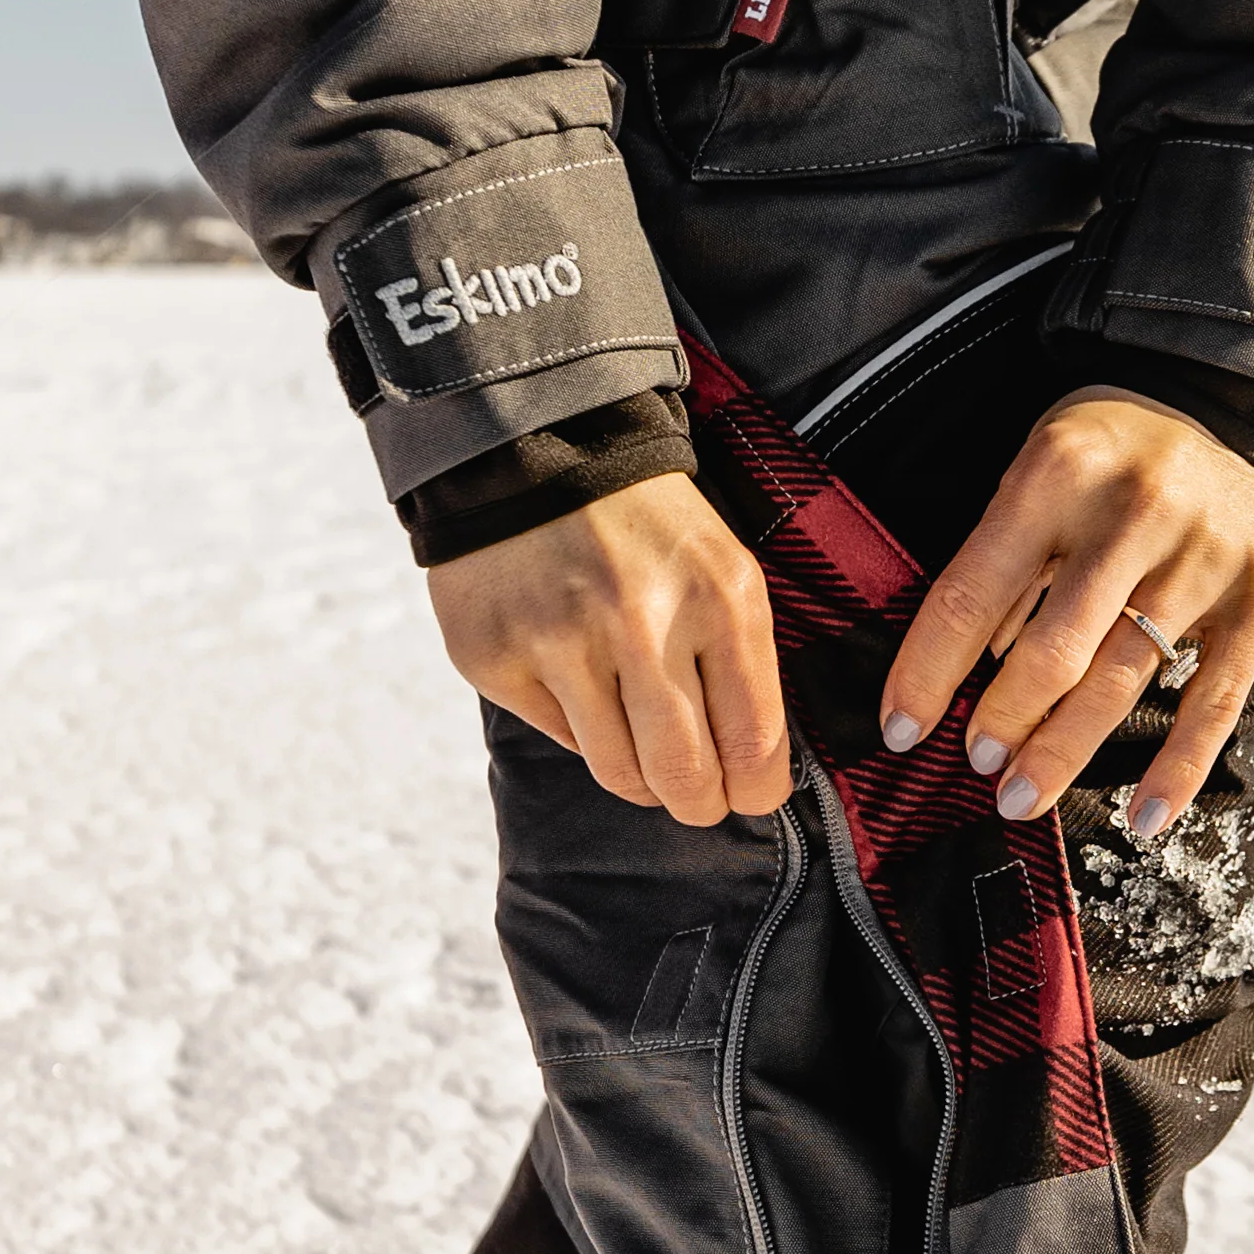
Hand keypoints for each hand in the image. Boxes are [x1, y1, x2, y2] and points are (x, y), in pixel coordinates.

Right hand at [427, 474, 793, 826]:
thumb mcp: (722, 572)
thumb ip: (745, 668)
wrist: (534, 451)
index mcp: (718, 598)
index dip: (756, 789)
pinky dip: (581, 728)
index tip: (749, 793)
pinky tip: (579, 680)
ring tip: (644, 752)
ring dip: (641, 779)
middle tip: (697, 798)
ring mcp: (560, 643)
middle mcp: (640, 623)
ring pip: (619, 773)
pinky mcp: (498, 659)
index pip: (753, 743)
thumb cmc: (647, 529)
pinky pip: (560, 738)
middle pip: (685, 777)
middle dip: (699, 802)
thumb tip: (754, 773)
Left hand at [879, 388, 1253, 836]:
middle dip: (1006, 719)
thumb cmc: (1111, 456)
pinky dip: (1178, 769)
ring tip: (1020, 796)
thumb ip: (1004, 566)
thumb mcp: (1039, 474)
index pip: (974, 590)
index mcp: (1058, 473)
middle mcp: (1135, 512)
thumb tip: (963, 674)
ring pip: (1125, 680)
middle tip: (977, 765)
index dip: (929, 669)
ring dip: (1065, 751)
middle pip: (1056, 648)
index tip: (900, 730)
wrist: (1234, 408)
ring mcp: (1205, 559)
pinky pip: (1214, 701)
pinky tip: (1144, 820)